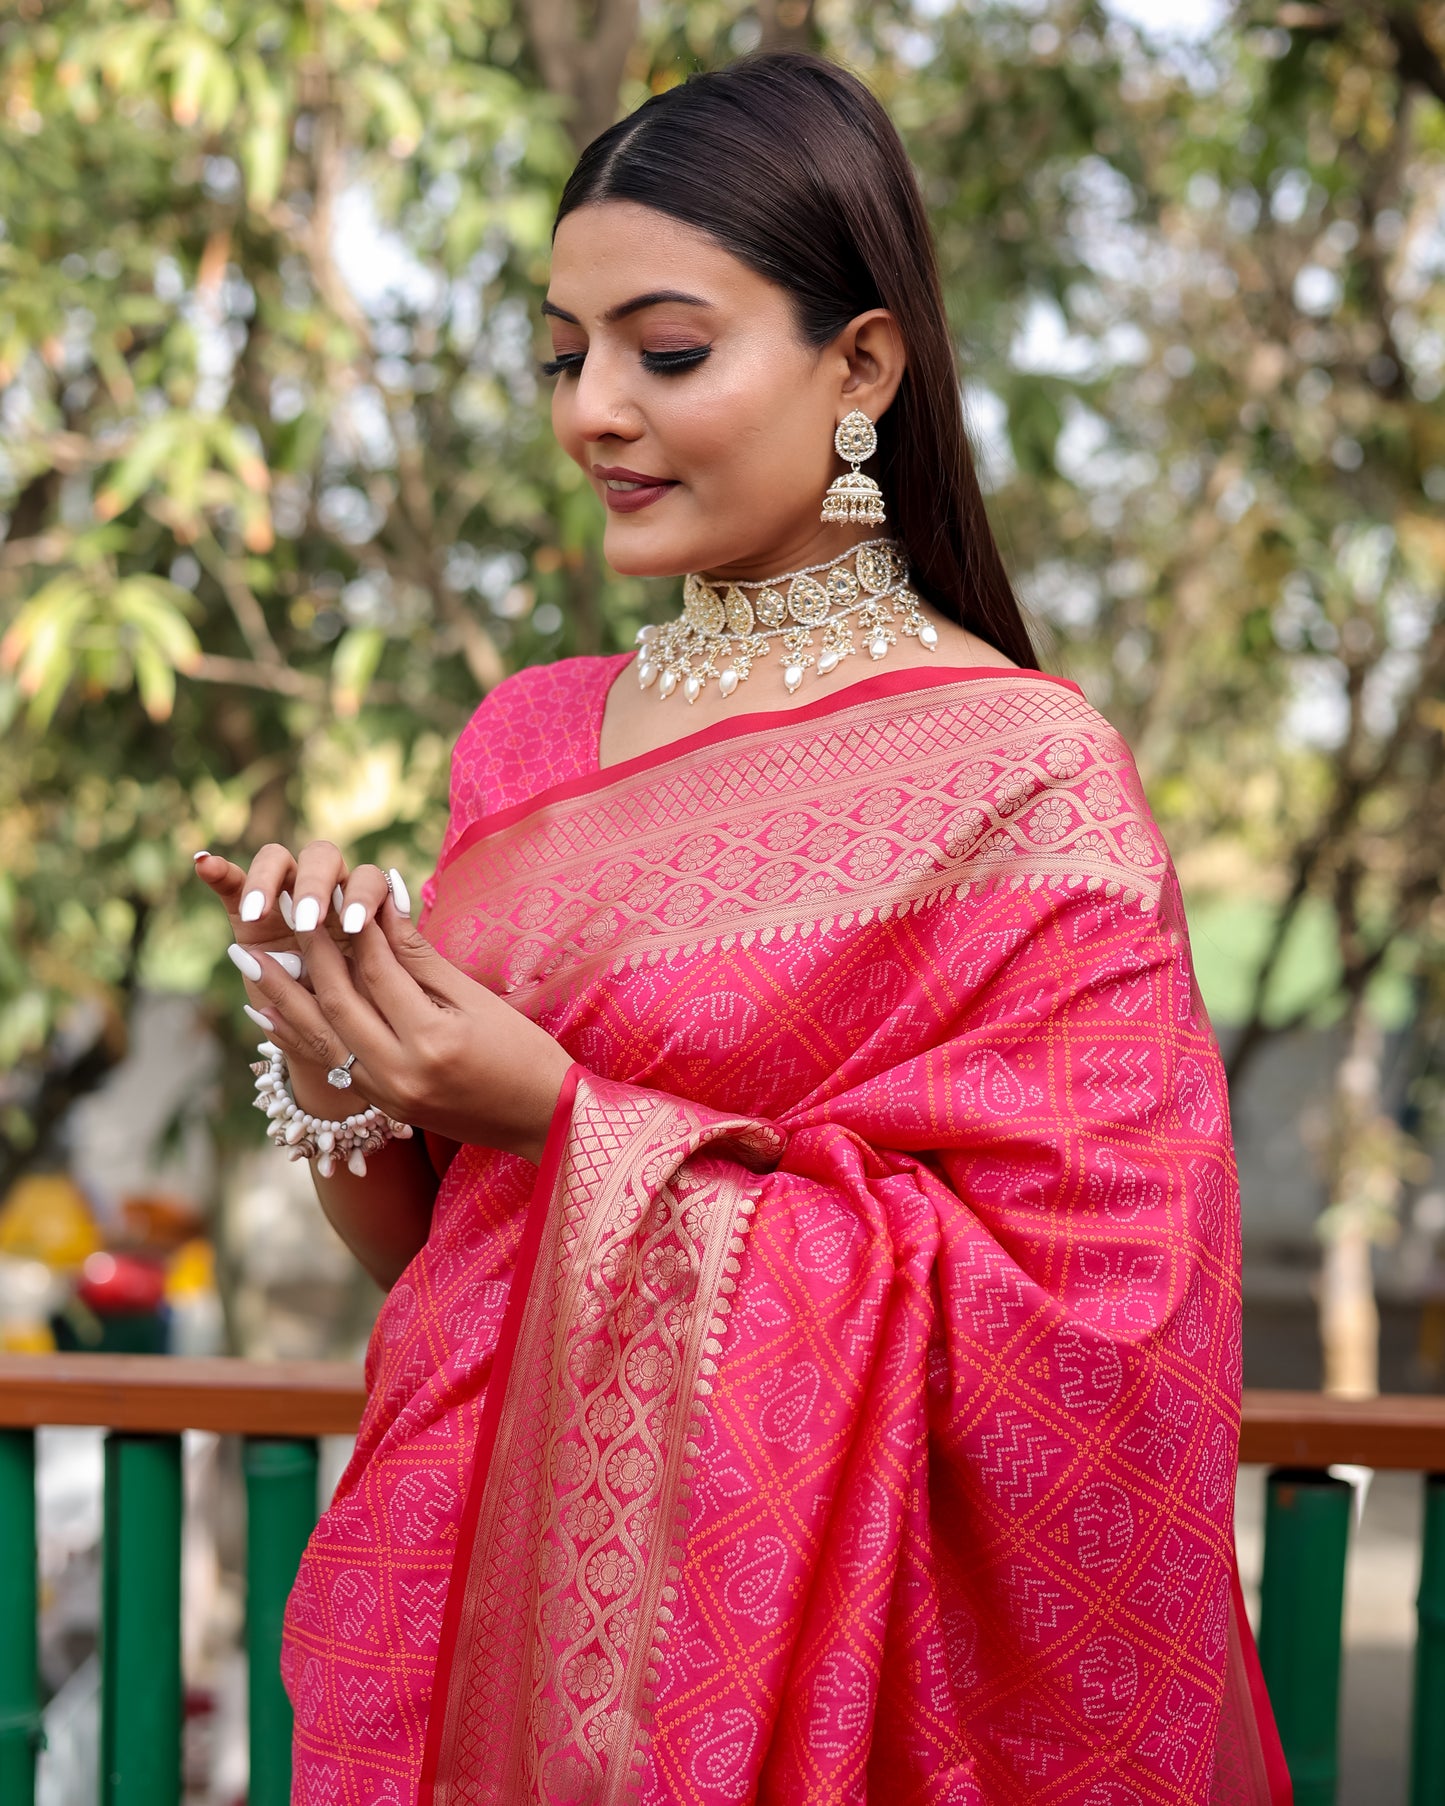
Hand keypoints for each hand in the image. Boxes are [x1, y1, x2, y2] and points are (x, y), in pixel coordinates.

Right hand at [196, 838, 403, 1061]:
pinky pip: (233, 881)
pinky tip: (205, 864)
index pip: (368, 875)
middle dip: (315, 885)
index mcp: (368, 904)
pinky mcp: (248, 911)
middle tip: (308, 921)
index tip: (355, 926)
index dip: (362, 894)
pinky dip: (218, 870)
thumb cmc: (374, 1016)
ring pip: (278, 861)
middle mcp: (328, 893)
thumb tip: (398, 907)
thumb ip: (391, 954)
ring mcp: (286, 898)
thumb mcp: (383, 992)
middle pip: (323, 858)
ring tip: (259, 912)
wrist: (338, 1044)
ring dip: (268, 880)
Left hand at [228, 861, 572, 1163]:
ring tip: (245, 961)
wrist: (543, 1121)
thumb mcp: (478, 1000)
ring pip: (319, 1037)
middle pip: (338, 1001)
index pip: (379, 969)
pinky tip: (268, 1012)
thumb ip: (422, 957)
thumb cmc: (523, 1053)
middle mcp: (400, 1072)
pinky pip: (327, 1064)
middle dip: (307, 953)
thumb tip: (382, 903)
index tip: (340, 890)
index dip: (358, 926)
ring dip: (279, 996)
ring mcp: (386, 1096)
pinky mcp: (381, 1107)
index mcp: (432, 1040)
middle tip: (280, 913)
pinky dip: (295, 1036)